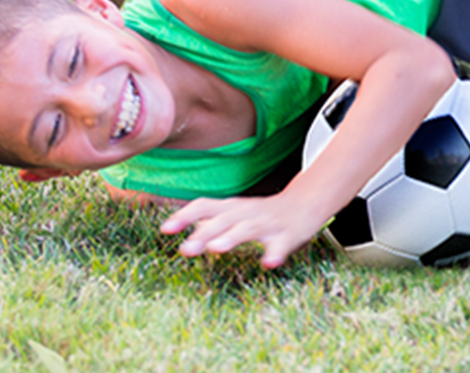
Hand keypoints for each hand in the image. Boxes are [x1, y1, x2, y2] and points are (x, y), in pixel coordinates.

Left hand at [160, 194, 323, 268]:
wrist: (304, 205)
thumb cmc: (260, 214)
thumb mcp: (233, 212)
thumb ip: (205, 219)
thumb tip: (168, 226)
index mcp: (232, 207)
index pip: (205, 206)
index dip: (185, 216)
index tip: (165, 229)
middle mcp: (247, 212)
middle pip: (224, 219)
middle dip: (204, 233)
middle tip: (184, 250)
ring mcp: (267, 222)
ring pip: (248, 228)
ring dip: (233, 236)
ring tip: (217, 248)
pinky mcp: (287, 235)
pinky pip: (281, 245)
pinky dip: (274, 253)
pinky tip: (268, 263)